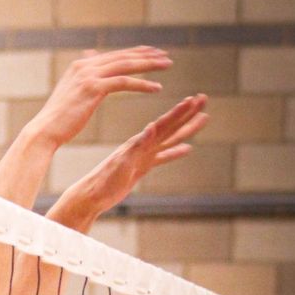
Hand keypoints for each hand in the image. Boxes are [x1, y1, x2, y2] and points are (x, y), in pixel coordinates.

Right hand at [28, 47, 173, 150]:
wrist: (44, 131)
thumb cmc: (58, 119)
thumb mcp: (71, 92)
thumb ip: (84, 75)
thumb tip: (91, 57)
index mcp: (81, 64)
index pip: (115, 55)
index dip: (136, 52)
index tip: (153, 53)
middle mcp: (85, 65)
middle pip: (123, 56)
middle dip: (147, 54)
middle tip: (166, 55)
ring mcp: (89, 75)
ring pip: (126, 65)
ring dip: (149, 65)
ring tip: (167, 66)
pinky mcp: (94, 88)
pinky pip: (124, 82)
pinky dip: (142, 84)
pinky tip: (156, 88)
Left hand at [55, 93, 208, 228]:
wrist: (90, 196)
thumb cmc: (103, 182)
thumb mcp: (122, 164)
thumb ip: (137, 146)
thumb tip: (152, 127)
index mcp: (139, 143)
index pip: (163, 124)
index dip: (179, 112)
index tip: (194, 99)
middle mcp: (143, 146)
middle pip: (170, 126)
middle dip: (187, 113)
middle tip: (204, 98)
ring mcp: (143, 156)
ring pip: (169, 139)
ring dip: (186, 129)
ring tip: (203, 118)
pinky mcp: (141, 168)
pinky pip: (162, 158)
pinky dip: (175, 152)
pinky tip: (187, 149)